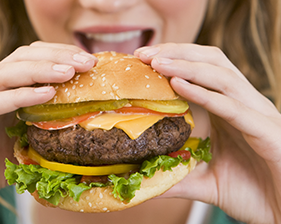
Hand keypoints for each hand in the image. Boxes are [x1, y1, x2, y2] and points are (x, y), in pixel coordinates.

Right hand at [0, 41, 97, 220]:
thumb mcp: (17, 145)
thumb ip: (39, 134)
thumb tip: (76, 134)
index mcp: (1, 89)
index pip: (33, 58)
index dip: (61, 55)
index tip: (89, 62)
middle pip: (23, 56)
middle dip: (58, 55)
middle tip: (88, 62)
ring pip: (9, 72)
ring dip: (43, 69)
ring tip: (71, 72)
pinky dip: (22, 96)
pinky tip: (47, 94)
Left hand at [135, 43, 280, 223]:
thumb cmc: (249, 193)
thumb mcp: (203, 179)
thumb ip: (175, 173)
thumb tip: (141, 174)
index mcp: (229, 108)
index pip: (200, 70)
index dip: (173, 59)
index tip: (141, 59)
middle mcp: (243, 104)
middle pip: (211, 61)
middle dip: (176, 53)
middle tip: (143, 53)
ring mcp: (256, 114)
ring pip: (222, 76)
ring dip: (186, 65)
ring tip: (156, 62)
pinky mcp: (266, 131)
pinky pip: (232, 106)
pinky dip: (204, 94)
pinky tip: (178, 85)